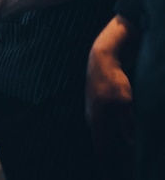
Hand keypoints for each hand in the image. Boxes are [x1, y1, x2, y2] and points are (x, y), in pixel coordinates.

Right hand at [86, 16, 135, 179]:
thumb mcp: (124, 101)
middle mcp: (93, 119)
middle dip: (113, 158)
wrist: (102, 56)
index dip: (110, 164)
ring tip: (127, 157)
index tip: (123, 172)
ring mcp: (95, 112)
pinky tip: (123, 136)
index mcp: (96, 121)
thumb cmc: (112, 78)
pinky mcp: (100, 105)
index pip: (102, 150)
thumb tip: (132, 145)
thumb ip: (127, 124)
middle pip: (102, 145)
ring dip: (115, 146)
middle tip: (127, 168)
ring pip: (105, 135)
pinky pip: (107, 126)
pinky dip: (114, 134)